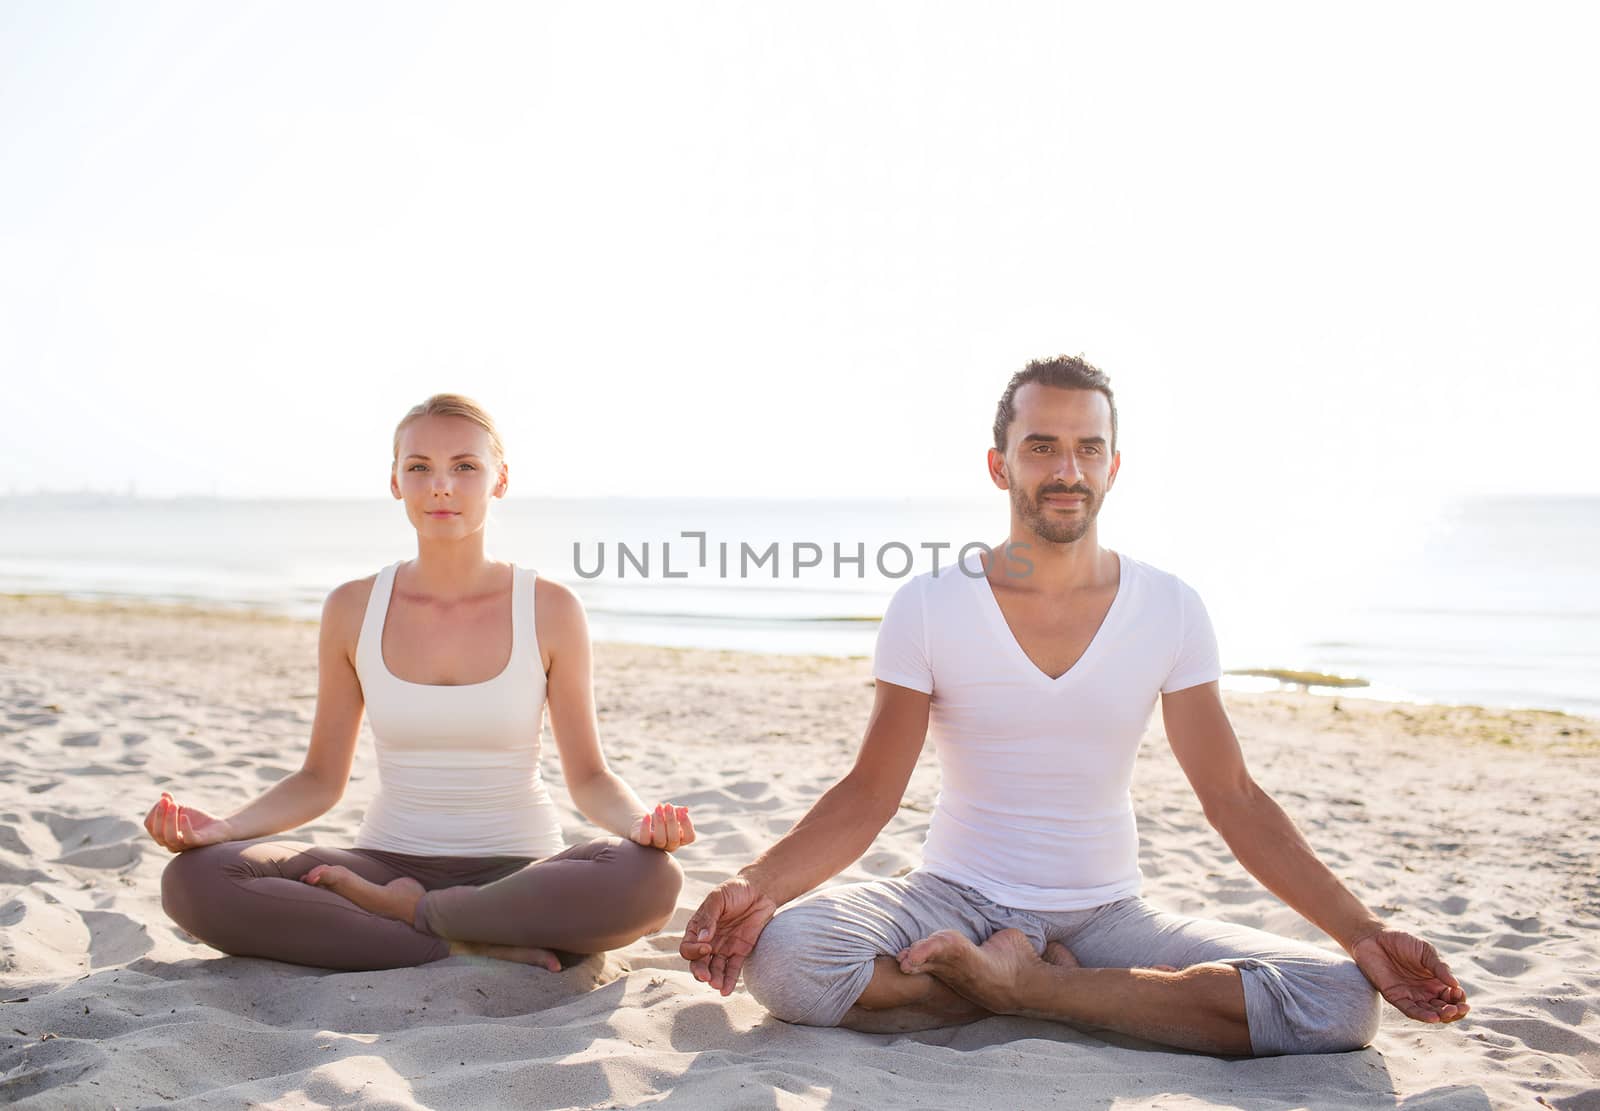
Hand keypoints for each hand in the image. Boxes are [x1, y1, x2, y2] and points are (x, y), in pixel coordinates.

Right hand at [142, 792, 233, 852]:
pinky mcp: (197, 843)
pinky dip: (185, 827)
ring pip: (170, 837)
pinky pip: (188, 838)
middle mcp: (170, 843)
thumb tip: (164, 794)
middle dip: (160, 815)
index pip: (149, 826)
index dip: (154, 812)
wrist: (218, 827)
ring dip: (170, 820)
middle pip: (158, 833)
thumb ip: (170, 803)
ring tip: (174, 805)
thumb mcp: (181, 809)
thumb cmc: (196, 820)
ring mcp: (183, 845)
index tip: (163, 799)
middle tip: (166, 801)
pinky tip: (184, 816)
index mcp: (162, 835)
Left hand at [629, 803, 695, 852]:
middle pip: (674, 838)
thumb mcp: (669, 812)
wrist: (643, 822)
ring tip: (658, 807)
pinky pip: (644, 839)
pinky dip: (645, 827)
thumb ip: (678, 811)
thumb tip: (685, 809)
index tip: (683, 811)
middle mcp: (670, 845)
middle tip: (668, 805)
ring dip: (660, 822)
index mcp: (680, 839)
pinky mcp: (643, 843)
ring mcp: (656, 846)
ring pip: (660, 839)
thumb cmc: (661, 817)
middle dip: (672, 820)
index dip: (688, 825)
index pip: (690, 837)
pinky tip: (646, 815)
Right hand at [679, 875, 777, 994]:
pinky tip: (726, 990)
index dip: (693, 951)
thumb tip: (702, 939)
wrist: (760, 890)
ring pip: (715, 969)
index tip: (706, 947)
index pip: (688, 947)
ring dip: (714, 979)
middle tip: (706, 977)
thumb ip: (709, 917)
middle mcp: (709, 941)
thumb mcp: (718, 898)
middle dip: (700, 971)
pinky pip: (733, 969)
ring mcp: (724, 947)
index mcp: (698, 928)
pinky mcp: (740, 951)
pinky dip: (729, 981)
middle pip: (698, 962)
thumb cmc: (735, 890)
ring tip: (717, 986)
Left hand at [1349, 928, 1469, 1023]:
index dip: (1459, 999)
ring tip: (1447, 1012)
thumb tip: (1456, 984)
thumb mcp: (1425, 952)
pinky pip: (1410, 1010)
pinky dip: (1422, 1015)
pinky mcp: (1395, 996)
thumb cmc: (1402, 941)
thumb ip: (1439, 967)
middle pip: (1443, 1009)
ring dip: (1440, 1016)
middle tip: (1458, 1008)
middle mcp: (1425, 992)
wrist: (1374, 937)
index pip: (1452, 997)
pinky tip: (1433, 1017)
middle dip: (1453, 1011)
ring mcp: (1410, 995)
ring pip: (1429, 1013)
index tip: (1460, 993)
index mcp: (1435, 981)